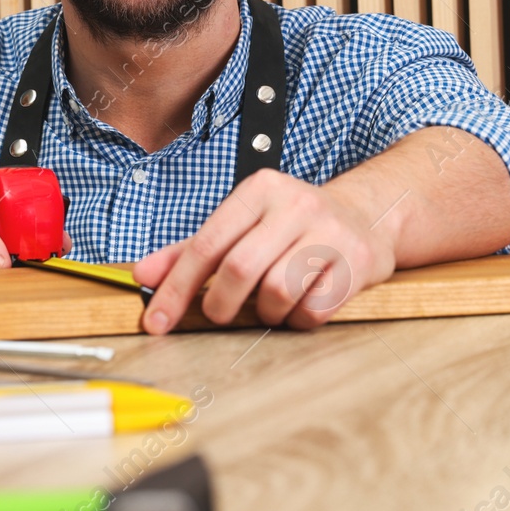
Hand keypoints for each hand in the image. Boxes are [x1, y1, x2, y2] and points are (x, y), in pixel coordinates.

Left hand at [131, 169, 396, 332]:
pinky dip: (298, 319)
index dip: (176, 287)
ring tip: (270, 304)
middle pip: (239, 268)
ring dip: (265, 312)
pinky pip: (313, 309)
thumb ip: (191, 250)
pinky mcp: (357, 261)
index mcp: (259, 189)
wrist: (367, 216)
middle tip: (220, 314)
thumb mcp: (242, 226)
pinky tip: (300, 305)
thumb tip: (142, 274)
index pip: (206, 243)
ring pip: (276, 292)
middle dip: (220, 304)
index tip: (157, 321)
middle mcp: (296, 204)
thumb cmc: (292, 226)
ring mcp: (330, 231)